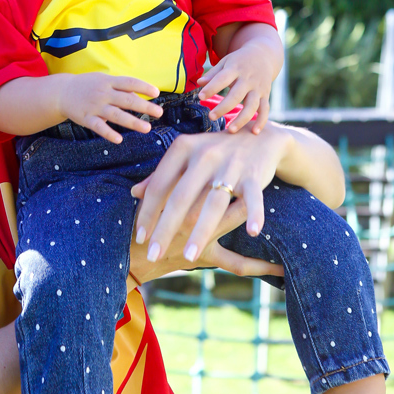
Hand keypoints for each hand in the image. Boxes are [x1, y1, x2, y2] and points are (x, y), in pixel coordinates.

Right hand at [60, 72, 163, 143]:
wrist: (61, 92)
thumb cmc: (88, 86)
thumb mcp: (104, 81)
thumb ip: (121, 89)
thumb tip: (140, 96)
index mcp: (108, 82)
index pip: (129, 82)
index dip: (143, 87)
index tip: (156, 93)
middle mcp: (103, 93)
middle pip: (126, 100)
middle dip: (144, 107)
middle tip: (159, 112)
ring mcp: (94, 106)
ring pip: (116, 115)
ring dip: (132, 122)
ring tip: (147, 128)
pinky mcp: (86, 118)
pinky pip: (99, 127)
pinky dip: (108, 133)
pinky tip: (119, 139)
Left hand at [131, 123, 289, 269]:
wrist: (257, 137)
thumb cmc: (213, 152)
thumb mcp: (186, 156)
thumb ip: (162, 174)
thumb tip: (135, 192)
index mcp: (184, 148)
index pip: (159, 185)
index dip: (147, 212)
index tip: (139, 236)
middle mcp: (205, 155)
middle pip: (181, 197)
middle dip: (165, 229)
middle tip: (153, 254)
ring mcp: (231, 165)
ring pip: (213, 204)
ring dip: (201, 232)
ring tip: (188, 256)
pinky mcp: (254, 175)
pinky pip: (253, 198)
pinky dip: (255, 214)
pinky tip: (252, 233)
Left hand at [198, 41, 276, 133]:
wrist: (264, 55)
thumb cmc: (239, 61)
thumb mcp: (226, 62)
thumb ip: (213, 74)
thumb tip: (199, 83)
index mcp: (236, 68)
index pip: (222, 79)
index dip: (211, 88)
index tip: (200, 97)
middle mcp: (248, 79)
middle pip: (236, 95)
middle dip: (224, 107)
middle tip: (211, 116)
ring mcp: (259, 88)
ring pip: (252, 105)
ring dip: (241, 119)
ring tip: (230, 130)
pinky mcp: (266, 95)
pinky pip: (265, 109)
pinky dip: (261, 121)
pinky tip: (254, 132)